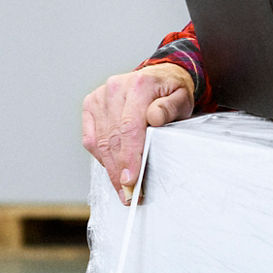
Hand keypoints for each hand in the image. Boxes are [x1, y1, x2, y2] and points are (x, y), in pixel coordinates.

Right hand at [81, 63, 193, 203]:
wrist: (158, 78)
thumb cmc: (171, 92)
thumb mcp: (182, 98)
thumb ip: (170, 108)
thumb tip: (154, 118)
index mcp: (139, 85)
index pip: (130, 127)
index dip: (129, 157)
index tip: (132, 180)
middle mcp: (115, 88)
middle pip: (113, 138)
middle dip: (120, 171)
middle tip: (130, 194)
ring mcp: (100, 97)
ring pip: (100, 142)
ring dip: (110, 169)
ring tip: (122, 189)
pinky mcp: (91, 105)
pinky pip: (90, 139)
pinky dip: (101, 157)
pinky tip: (112, 169)